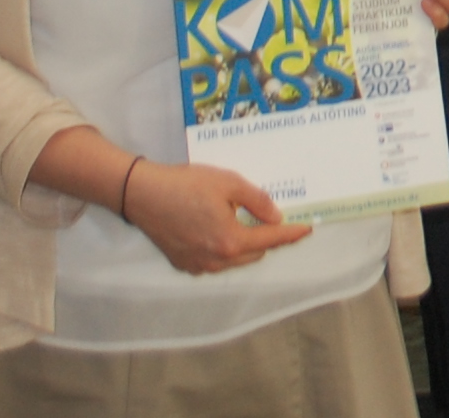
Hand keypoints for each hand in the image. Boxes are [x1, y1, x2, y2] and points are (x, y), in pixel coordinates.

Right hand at [121, 159, 311, 273]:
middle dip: (267, 239)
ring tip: (244, 220)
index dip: (291, 234)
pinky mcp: (184, 265)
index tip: (306, 229)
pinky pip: (215, 261)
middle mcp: (216, 260)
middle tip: (272, 218)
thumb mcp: (228, 183)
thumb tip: (276, 217)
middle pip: (254, 254)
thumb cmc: (185, 185)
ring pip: (235, 260)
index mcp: (231, 241)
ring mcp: (199, 266)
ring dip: (245, 245)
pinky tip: (218, 228)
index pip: (270, 240)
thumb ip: (257, 201)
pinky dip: (224, 248)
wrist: (142, 194)